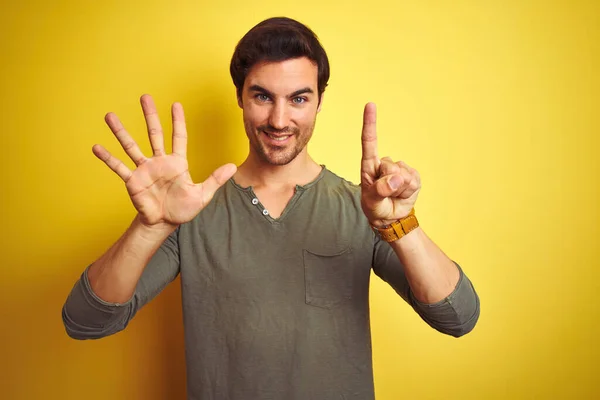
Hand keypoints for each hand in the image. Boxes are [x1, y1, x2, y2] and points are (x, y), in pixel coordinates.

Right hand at [93, 94, 236, 227]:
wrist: (164, 223)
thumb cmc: (182, 209)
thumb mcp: (202, 195)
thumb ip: (215, 180)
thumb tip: (232, 167)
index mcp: (177, 163)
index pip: (178, 137)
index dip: (178, 121)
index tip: (176, 104)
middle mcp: (159, 162)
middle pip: (154, 133)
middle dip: (150, 115)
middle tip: (145, 96)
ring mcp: (144, 170)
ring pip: (131, 145)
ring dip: (121, 131)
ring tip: (110, 116)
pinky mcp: (133, 181)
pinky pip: (119, 167)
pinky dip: (108, 158)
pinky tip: (96, 147)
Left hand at [360, 102, 420, 227]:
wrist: (391, 218)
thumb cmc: (376, 208)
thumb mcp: (372, 202)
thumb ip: (380, 190)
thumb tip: (396, 179)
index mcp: (369, 166)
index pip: (369, 142)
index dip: (370, 123)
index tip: (370, 105)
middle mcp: (384, 164)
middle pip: (390, 167)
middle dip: (388, 184)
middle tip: (385, 195)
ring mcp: (400, 169)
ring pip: (403, 175)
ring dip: (399, 190)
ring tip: (393, 196)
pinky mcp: (413, 176)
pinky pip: (414, 181)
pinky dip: (409, 192)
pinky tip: (403, 194)